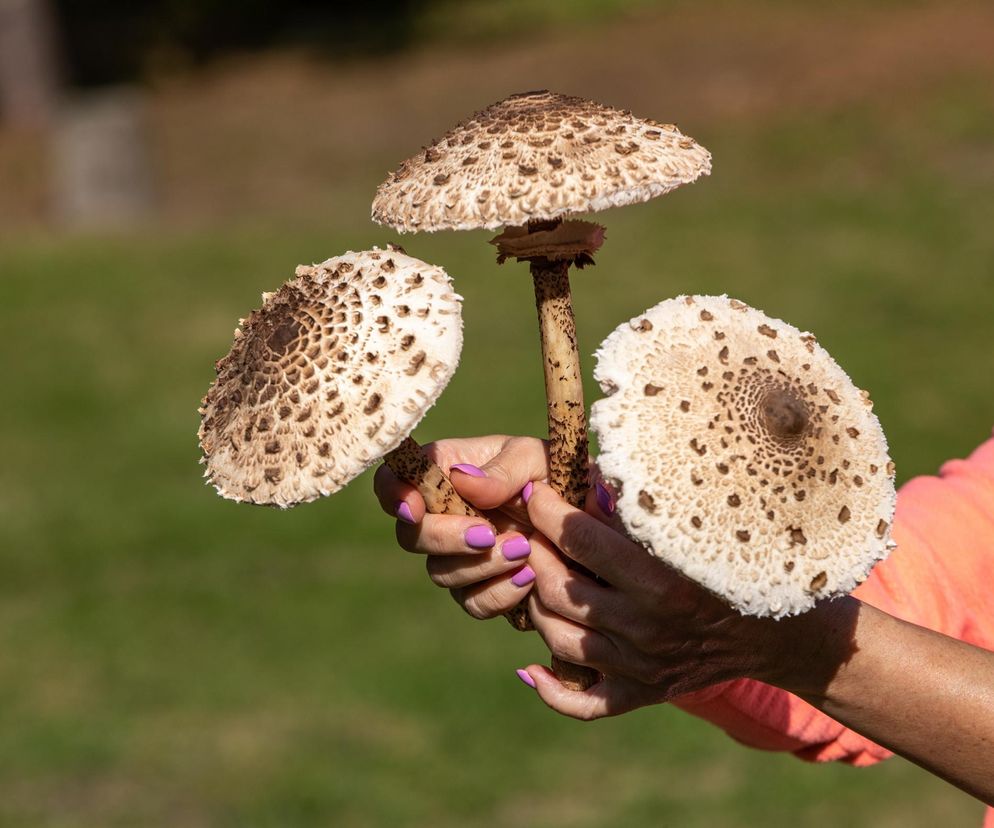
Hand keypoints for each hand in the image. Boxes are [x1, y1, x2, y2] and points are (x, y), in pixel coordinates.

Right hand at [373, 436, 550, 618]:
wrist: (592, 519)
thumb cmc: (558, 473)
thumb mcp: (536, 458)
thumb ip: (503, 469)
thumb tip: (461, 481)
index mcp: (446, 472)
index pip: (394, 480)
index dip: (393, 494)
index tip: (413, 508)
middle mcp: (444, 516)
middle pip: (411, 536)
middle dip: (445, 538)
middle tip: (487, 534)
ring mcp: (460, 557)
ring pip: (441, 573)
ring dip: (478, 566)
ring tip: (524, 549)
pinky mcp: (484, 590)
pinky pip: (474, 602)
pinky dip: (498, 593)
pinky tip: (529, 577)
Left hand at [517, 482, 842, 719]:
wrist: (778, 634)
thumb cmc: (734, 565)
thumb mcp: (698, 529)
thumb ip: (644, 507)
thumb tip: (588, 470)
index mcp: (663, 583)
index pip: (583, 542)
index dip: (549, 512)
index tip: (535, 490)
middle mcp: (647, 630)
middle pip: (559, 590)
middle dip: (535, 553)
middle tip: (526, 530)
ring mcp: (640, 667)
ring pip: (558, 638)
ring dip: (535, 604)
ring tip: (532, 576)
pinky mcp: (640, 693)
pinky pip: (583, 702)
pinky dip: (551, 688)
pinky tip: (530, 667)